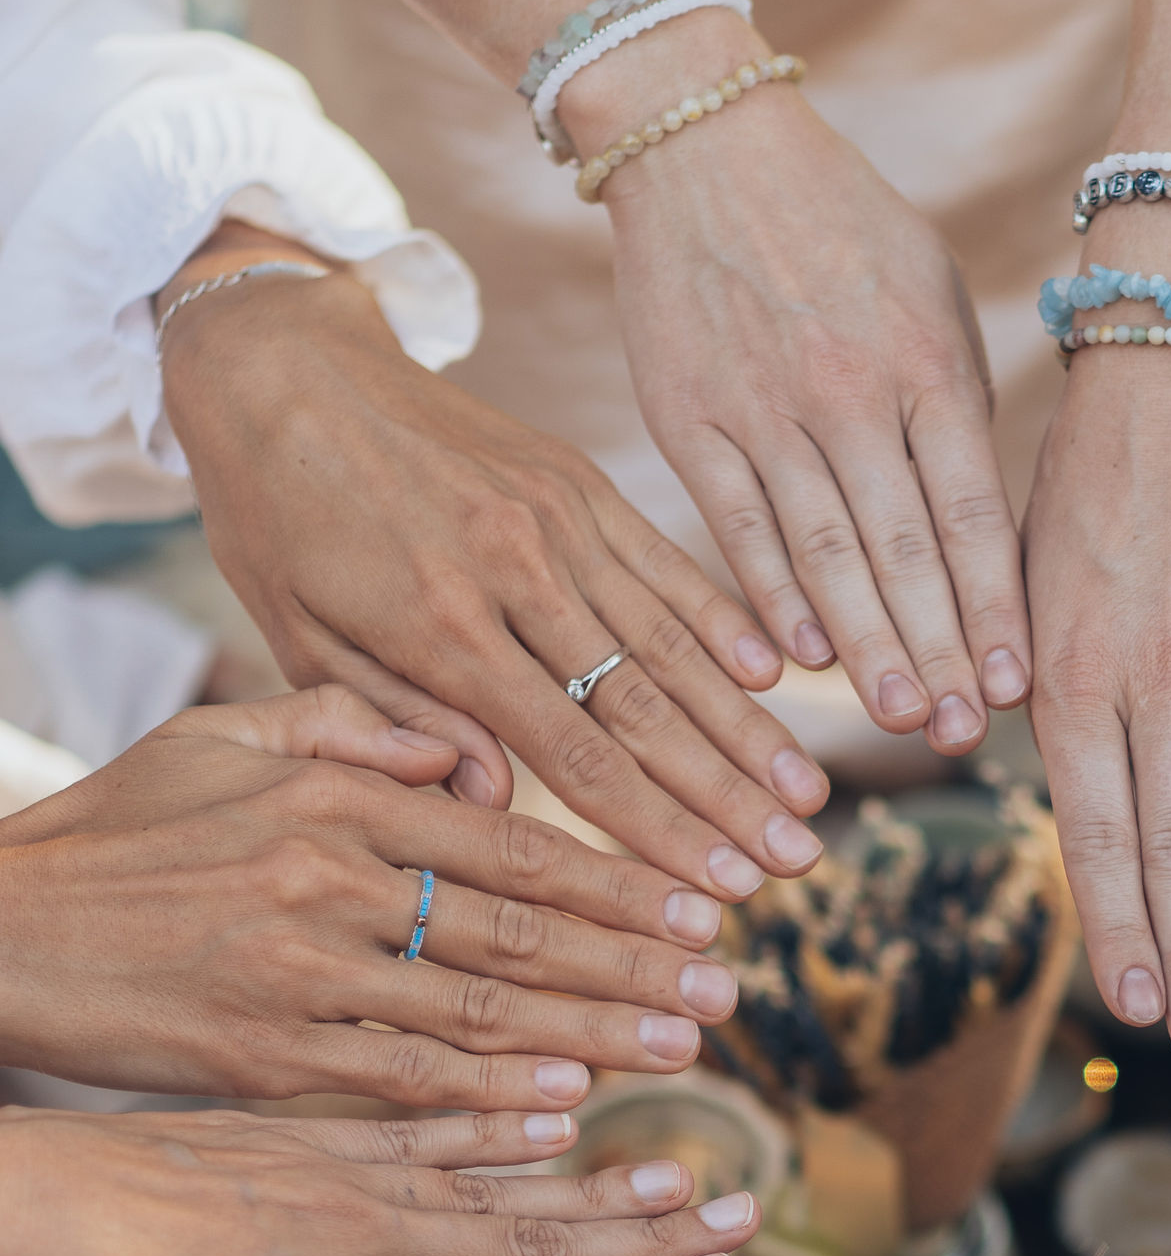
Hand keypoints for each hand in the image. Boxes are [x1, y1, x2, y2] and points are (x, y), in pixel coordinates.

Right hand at [0, 687, 749, 1108]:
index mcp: (339, 798)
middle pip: (523, 930)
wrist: (1, 926)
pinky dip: (493, 1099)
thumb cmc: (122, 828)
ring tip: (681, 1047)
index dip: (622, 876)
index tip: (705, 901)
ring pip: (480, 1011)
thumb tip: (464, 748)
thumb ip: (352, 726)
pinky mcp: (267, 1055)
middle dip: (639, 961)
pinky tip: (568, 1106)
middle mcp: (330, 880)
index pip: (516, 842)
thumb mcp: (227, 739)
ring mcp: (301, 973)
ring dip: (594, 1034)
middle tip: (728, 985)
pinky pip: (404, 1081)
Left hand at [159, 241, 829, 891]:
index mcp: (439, 623)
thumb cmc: (277, 515)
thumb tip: (492, 810)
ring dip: (749, 728)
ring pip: (675, 644)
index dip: (656, 831)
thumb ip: (399, 723)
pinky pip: (669, 563)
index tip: (719, 893)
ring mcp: (559, 519)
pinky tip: (782, 679)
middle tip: (797, 865)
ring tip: (807, 797)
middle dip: (728, 799)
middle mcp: (516, 570)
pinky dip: (728, 623)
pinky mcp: (581, 480)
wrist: (285, 363)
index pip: (573, 755)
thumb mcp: (304, 635)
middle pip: (645, 710)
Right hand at [578, 18, 1030, 748]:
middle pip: (904, 549)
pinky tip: (804, 659)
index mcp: (926, 360)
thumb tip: (988, 528)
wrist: (704, 145)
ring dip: (865, 646)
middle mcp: (850, 390)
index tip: (1016, 689)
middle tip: (960, 738)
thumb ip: (957, 403)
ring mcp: (764, 408)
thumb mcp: (932, 293)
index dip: (996, 607)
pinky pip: (737, 526)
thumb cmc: (843, 227)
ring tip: (896, 717)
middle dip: (938, 651)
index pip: (973, 511)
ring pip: (825, 552)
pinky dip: (772, 595)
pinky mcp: (688, 418)